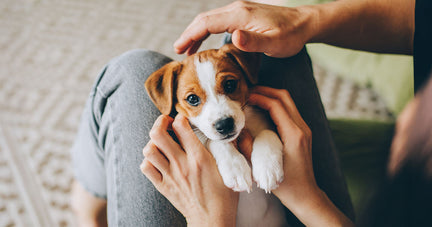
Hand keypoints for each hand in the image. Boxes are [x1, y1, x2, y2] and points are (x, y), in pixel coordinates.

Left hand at [140, 115, 237, 226]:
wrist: (212, 220)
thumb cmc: (224, 196)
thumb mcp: (229, 169)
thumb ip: (228, 149)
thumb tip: (229, 133)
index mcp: (200, 157)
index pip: (181, 126)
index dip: (180, 118)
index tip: (183, 120)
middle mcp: (182, 164)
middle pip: (158, 134)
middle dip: (160, 122)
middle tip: (166, 123)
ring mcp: (170, 175)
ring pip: (149, 150)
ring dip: (153, 142)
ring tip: (162, 142)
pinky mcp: (163, 186)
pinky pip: (146, 167)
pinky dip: (149, 160)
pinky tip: (158, 159)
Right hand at [174, 1, 312, 56]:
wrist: (305, 23)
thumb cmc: (291, 36)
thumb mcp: (274, 43)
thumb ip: (253, 41)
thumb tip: (233, 37)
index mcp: (240, 15)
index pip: (206, 23)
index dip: (190, 36)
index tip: (178, 50)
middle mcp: (237, 9)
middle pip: (204, 19)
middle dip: (189, 34)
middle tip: (178, 51)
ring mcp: (240, 11)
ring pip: (210, 19)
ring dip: (197, 33)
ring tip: (188, 50)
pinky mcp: (244, 15)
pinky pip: (219, 21)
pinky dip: (207, 31)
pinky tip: (207, 44)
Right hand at [247, 86, 314, 201]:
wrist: (306, 195)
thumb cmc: (286, 186)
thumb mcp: (263, 169)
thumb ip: (248, 148)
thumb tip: (238, 131)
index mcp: (294, 134)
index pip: (276, 105)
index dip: (259, 97)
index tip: (245, 97)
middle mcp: (302, 128)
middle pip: (284, 97)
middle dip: (265, 91)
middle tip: (247, 92)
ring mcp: (304, 129)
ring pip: (287, 102)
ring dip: (270, 96)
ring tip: (252, 98)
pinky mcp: (302, 133)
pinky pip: (288, 111)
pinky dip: (275, 105)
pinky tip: (261, 110)